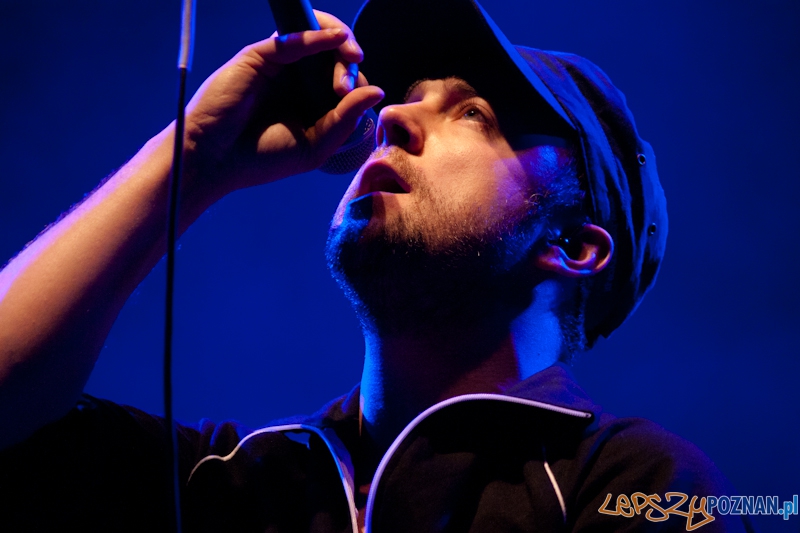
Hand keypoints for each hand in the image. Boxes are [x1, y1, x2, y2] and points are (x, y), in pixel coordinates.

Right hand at [183, 10, 383, 201]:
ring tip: (352, 56)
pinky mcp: (259, 57)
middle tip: (344, 87)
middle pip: (333, 57)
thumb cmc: (262, 158)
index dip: (354, 84)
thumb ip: (345, 119)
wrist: (214, 161)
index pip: (343, 82)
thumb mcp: (315, 145)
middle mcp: (296, 81)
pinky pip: (292, 39)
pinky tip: (337, 40)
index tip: (347, 100)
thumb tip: (376, 90)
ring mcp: (278, 67)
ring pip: (316, 40)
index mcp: (310, 103)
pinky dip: (317, 35)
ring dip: (339, 45)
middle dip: (348, 65)